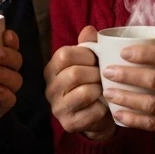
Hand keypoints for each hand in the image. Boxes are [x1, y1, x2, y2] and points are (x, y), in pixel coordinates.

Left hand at [0, 29, 24, 134]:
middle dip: (8, 55)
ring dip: (6, 73)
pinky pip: (10, 99)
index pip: (11, 44)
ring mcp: (6, 88)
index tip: (4, 34)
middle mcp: (6, 70)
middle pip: (16, 60)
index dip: (11, 39)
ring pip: (16, 79)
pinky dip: (5, 94)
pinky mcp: (2, 104)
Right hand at [44, 25, 115, 142]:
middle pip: (75, 73)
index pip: (64, 54)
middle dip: (96, 73)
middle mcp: (50, 88)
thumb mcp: (89, 61)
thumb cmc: (92, 82)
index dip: (86, 54)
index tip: (96, 59)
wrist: (95, 116)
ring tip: (103, 89)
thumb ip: (89, 45)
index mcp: (52, 69)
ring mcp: (58, 108)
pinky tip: (104, 105)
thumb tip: (89, 29)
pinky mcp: (69, 124)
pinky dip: (104, 107)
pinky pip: (93, 111)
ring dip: (100, 89)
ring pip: (85, 92)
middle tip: (103, 76)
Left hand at [103, 44, 154, 140]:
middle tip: (108, 72)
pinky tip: (119, 115)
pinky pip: (154, 124)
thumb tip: (149, 44)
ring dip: (126, 99)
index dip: (143, 53)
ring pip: (151, 104)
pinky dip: (135, 120)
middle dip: (127, 75)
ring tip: (108, 93)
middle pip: (154, 80)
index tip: (124, 52)